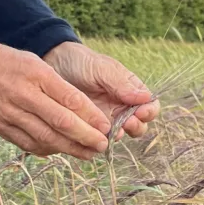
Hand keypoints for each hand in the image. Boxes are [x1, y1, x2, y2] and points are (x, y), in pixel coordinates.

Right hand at [0, 38, 113, 159]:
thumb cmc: (6, 62)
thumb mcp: (34, 63)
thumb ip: (57, 86)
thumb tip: (83, 111)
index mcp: (37, 74)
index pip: (70, 99)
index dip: (91, 117)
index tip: (106, 127)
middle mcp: (24, 95)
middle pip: (61, 122)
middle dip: (85, 138)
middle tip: (102, 146)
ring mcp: (10, 112)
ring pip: (46, 137)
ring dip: (70, 149)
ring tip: (87, 154)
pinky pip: (27, 143)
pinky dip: (46, 149)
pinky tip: (60, 150)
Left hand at [43, 42, 159, 139]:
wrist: (54, 64)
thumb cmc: (82, 62)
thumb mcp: (103, 69)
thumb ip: (122, 84)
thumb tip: (146, 98)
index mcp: (130, 91)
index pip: (149, 105)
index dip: (149, 111)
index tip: (141, 112)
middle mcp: (121, 107)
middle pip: (139, 125)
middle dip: (136, 127)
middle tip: (128, 122)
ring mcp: (105, 119)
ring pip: (120, 135)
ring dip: (119, 135)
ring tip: (112, 131)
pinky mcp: (89, 128)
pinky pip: (98, 140)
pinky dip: (99, 142)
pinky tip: (94, 138)